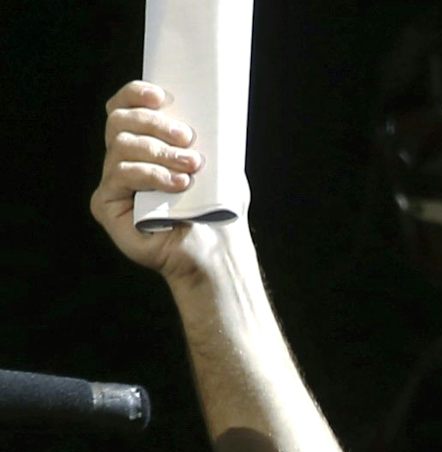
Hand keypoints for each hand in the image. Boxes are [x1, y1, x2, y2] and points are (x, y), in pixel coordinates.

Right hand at [90, 81, 222, 283]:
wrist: (217, 252)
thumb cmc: (219, 210)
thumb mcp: (220, 165)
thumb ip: (207, 137)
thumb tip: (207, 109)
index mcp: (145, 146)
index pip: (125, 108)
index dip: (135, 95)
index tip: (162, 96)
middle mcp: (122, 161)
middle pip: (119, 121)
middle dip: (155, 123)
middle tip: (188, 138)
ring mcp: (113, 183)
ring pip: (121, 146)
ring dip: (159, 151)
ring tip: (191, 166)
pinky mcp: (106, 205)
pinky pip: (121, 175)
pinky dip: (151, 175)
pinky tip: (178, 184)